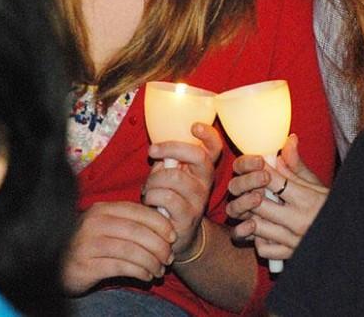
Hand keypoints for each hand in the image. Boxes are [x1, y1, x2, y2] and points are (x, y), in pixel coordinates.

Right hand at [62, 201, 175, 294]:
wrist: (58, 265)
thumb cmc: (91, 244)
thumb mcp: (107, 227)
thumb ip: (130, 223)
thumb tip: (165, 228)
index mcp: (102, 209)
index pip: (137, 211)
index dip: (159, 223)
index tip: (173, 235)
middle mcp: (93, 223)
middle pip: (137, 232)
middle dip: (159, 245)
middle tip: (170, 257)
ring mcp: (87, 244)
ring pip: (131, 251)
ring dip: (151, 262)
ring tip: (160, 269)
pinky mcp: (85, 265)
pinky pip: (121, 267)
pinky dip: (139, 272)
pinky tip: (147, 276)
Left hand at [143, 123, 222, 258]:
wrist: (177, 237)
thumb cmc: (170, 200)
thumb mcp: (172, 176)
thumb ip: (169, 161)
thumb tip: (160, 150)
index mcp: (203, 170)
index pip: (215, 148)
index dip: (209, 135)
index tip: (194, 126)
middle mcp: (206, 184)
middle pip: (198, 157)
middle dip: (172, 148)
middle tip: (153, 150)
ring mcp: (198, 201)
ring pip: (175, 177)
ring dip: (154, 179)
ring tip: (148, 187)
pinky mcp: (187, 218)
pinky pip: (165, 197)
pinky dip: (151, 195)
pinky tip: (149, 200)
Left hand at [226, 134, 328, 259]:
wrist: (350, 236)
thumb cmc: (332, 207)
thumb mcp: (317, 185)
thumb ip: (297, 166)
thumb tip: (288, 140)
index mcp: (307, 199)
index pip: (273, 179)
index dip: (258, 169)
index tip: (255, 163)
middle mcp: (299, 221)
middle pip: (258, 203)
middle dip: (249, 191)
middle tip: (249, 185)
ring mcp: (293, 241)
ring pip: (256, 227)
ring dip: (249, 215)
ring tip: (252, 206)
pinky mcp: (290, 257)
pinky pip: (263, 249)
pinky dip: (258, 239)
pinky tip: (263, 230)